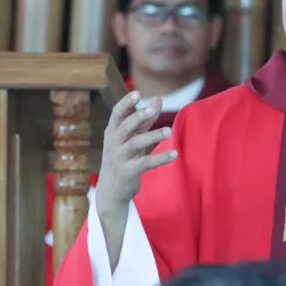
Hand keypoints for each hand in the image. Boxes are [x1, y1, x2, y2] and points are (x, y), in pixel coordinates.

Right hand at [95, 91, 176, 217]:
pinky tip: (175, 154)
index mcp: (112, 132)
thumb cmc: (123, 158)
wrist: (110, 192)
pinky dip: (161, 158)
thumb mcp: (132, 138)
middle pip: (125, 126)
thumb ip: (145, 120)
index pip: (116, 114)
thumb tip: (157, 98)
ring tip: (169, 131)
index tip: (136, 93)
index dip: (125, 103)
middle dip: (138, 117)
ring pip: (135, 143)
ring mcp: (119, 158)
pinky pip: (145, 163)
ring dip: (153, 136)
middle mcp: (113, 143)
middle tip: (152, 109)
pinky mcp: (127, 172)